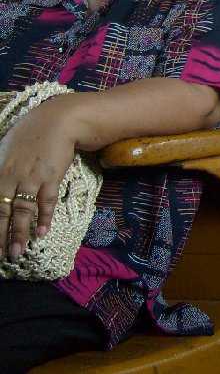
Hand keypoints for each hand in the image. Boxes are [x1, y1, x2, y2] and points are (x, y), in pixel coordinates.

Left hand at [0, 96, 75, 258]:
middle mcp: (11, 176)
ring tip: (18, 251)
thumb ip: (1, 168)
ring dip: (20, 232)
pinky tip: (43, 232)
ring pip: (23, 210)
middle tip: (2, 254)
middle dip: (1, 235)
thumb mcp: (6, 149)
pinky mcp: (51, 177)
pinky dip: (45, 218)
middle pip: (2, 211)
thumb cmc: (32, 133)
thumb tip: (1, 189)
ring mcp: (32, 178)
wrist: (59, 120)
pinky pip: (46, 202)